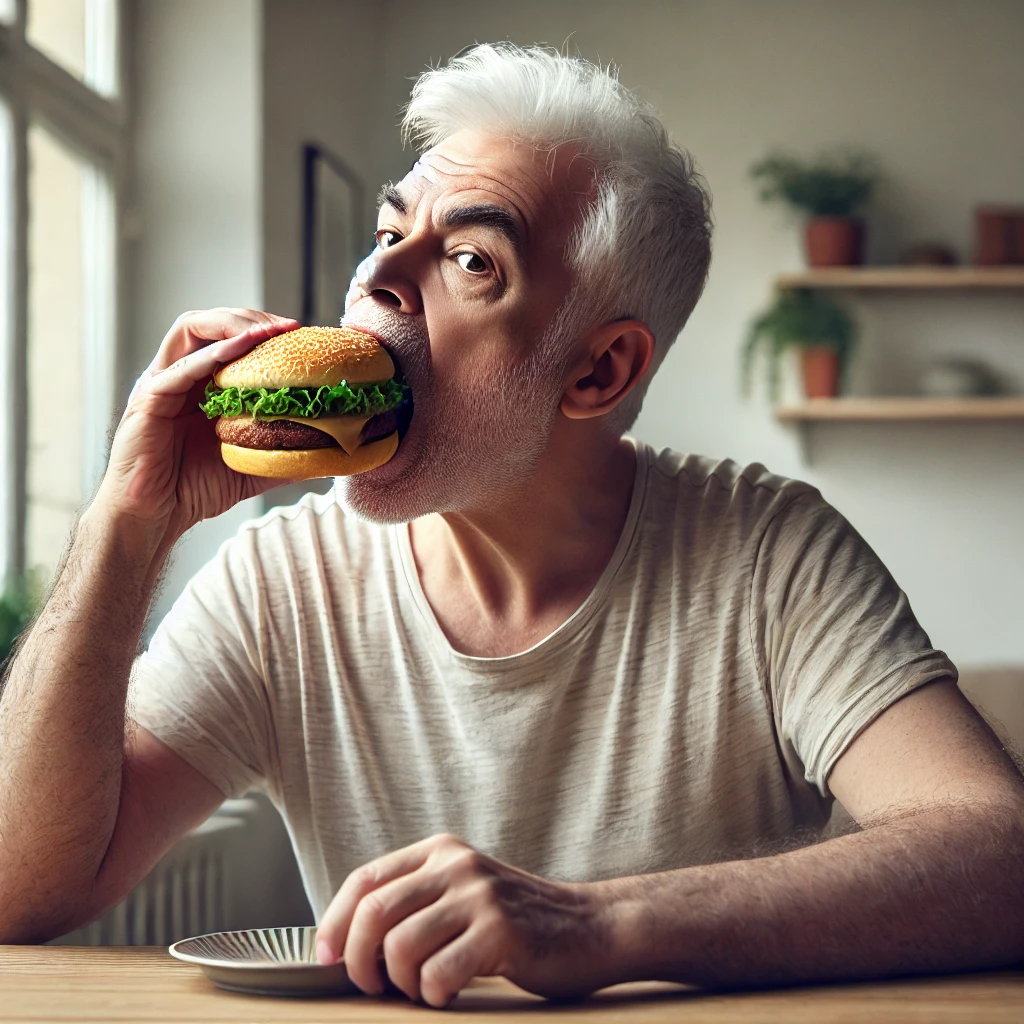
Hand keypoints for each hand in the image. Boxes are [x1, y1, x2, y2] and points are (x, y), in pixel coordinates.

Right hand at [94, 308, 299, 541]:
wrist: (154, 517)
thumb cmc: (193, 490)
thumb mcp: (251, 467)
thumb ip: (285, 455)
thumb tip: (330, 456)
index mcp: (200, 384)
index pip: (229, 338)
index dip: (263, 330)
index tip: (299, 335)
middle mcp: (178, 375)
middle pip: (211, 323)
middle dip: (251, 318)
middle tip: (288, 328)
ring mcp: (161, 383)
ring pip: (190, 328)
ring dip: (231, 323)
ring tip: (266, 331)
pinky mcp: (149, 399)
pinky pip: (181, 366)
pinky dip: (214, 353)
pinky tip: (242, 348)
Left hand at [315, 833, 619, 1007]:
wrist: (589, 926)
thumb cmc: (517, 921)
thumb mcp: (464, 890)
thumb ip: (417, 899)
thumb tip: (346, 941)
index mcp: (440, 850)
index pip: (365, 880)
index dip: (334, 922)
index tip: (326, 959)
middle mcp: (456, 865)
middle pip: (374, 913)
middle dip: (358, 961)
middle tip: (371, 987)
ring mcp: (479, 896)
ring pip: (400, 947)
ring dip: (400, 984)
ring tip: (421, 989)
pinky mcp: (500, 932)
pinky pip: (437, 974)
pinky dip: (433, 995)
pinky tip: (450, 994)